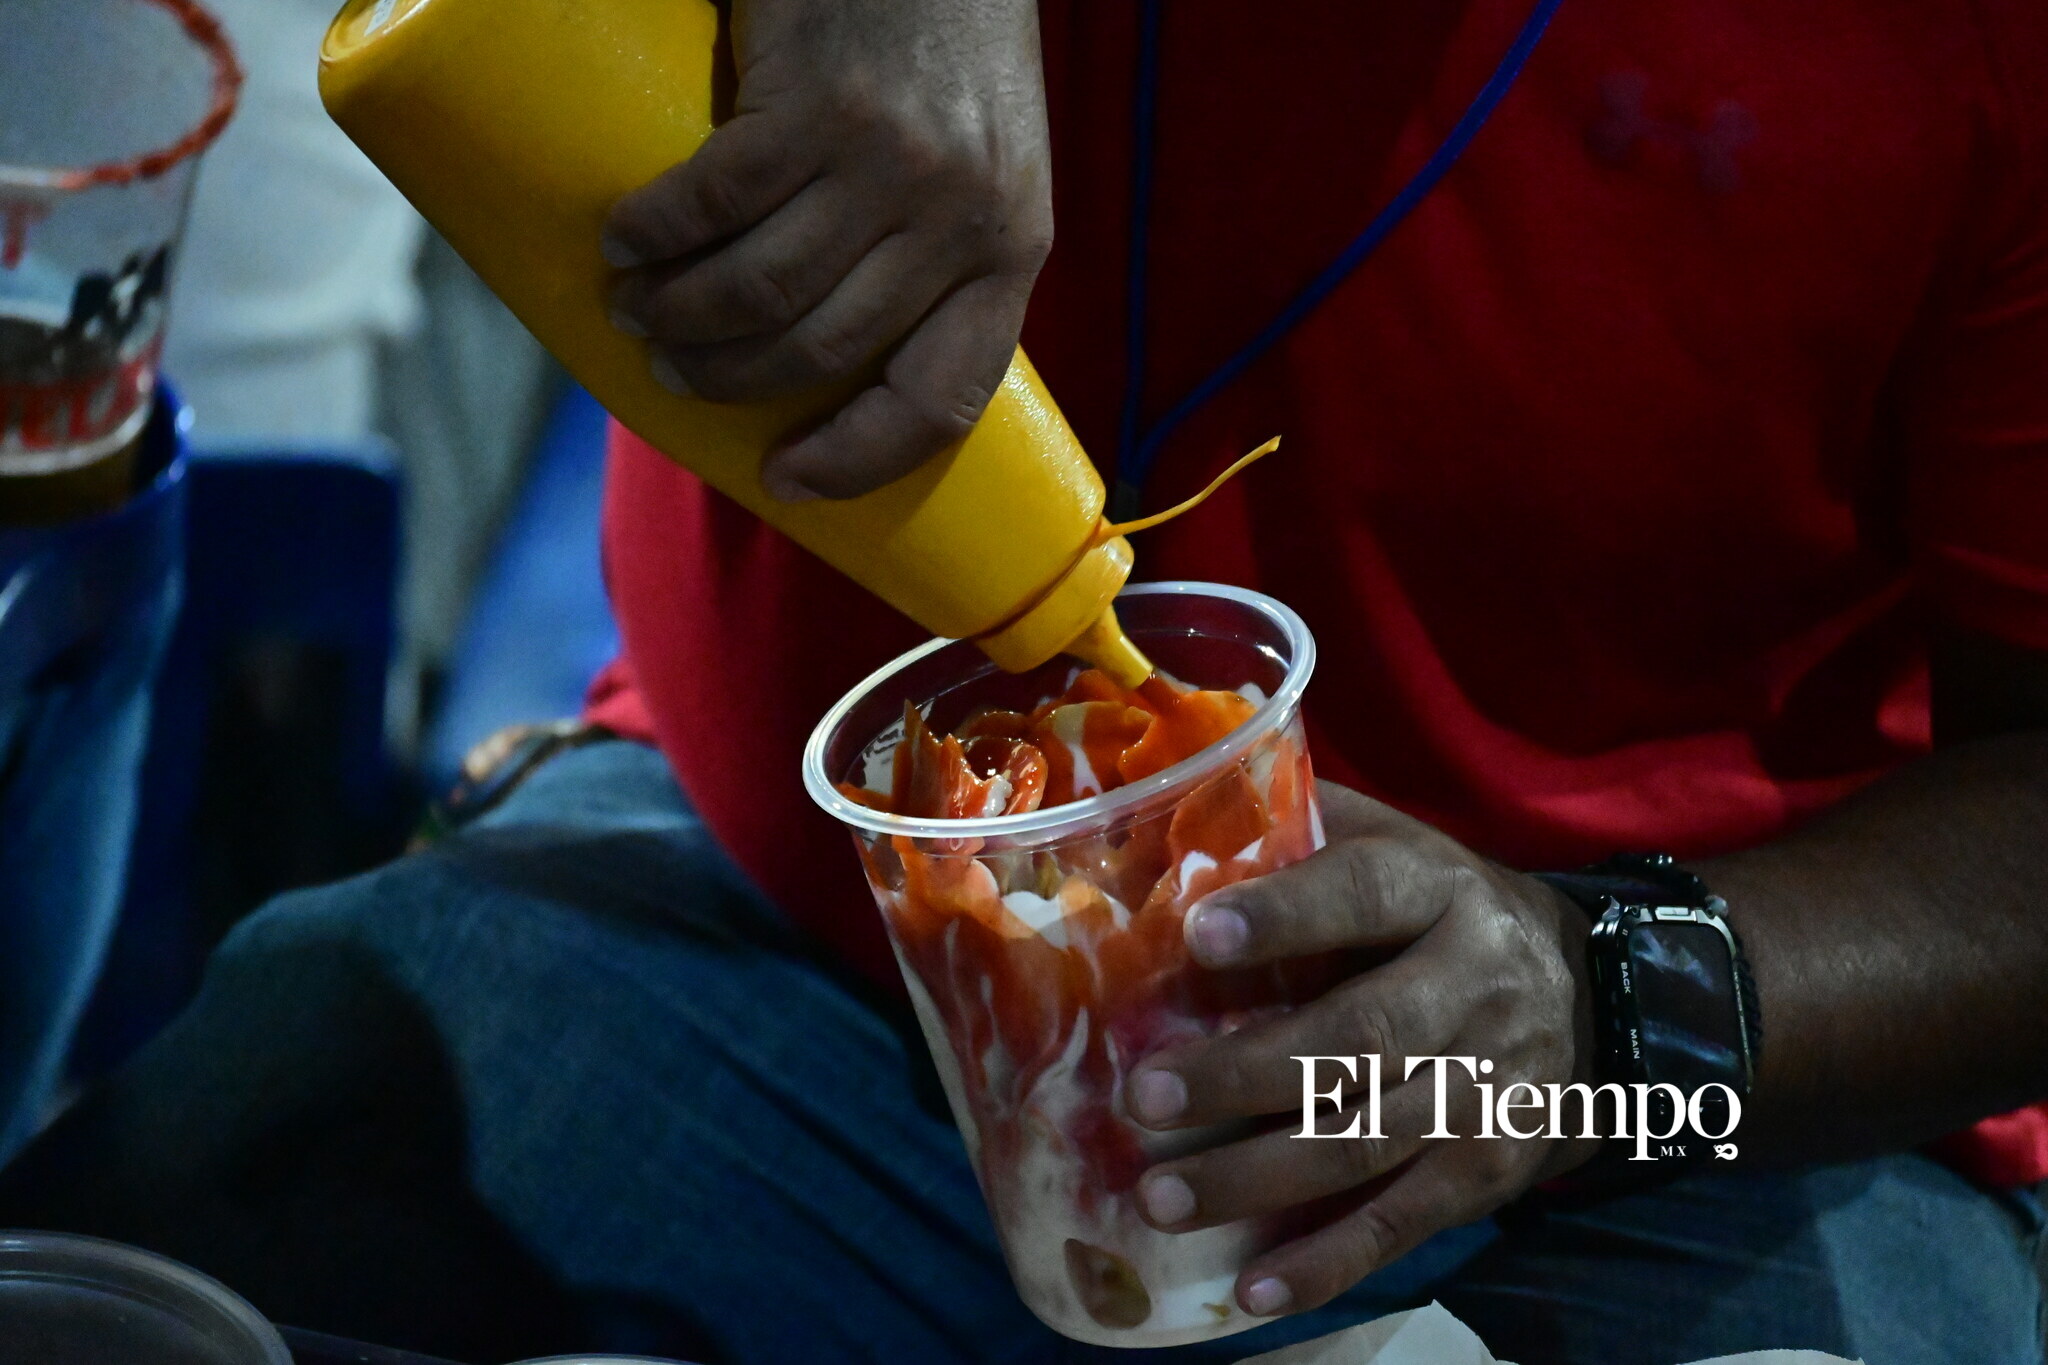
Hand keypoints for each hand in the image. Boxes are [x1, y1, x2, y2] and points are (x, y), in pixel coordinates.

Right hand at [603, 0, 1052, 501]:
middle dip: (731, 381)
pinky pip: (715, 203)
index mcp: (1012, 250)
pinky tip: (627, 240)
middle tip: (676, 371)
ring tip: (638, 311)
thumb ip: (940, 252)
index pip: (941, 400)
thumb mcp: (987, 165)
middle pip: (824, 353)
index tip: (787, 480)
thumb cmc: (952, 46)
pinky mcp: (816, 105)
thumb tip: (836, 354)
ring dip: (682, 316)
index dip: (859, 460)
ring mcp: (889, 165)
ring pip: (763, 290)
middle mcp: (958, 220)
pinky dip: (656, 233)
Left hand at [1122, 782, 1599, 1318]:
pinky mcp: (1486, 1171)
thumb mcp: (1393, 847)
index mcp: (1439, 893)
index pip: (1363, 895)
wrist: (1589, 1000)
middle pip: (1360, 1037)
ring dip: (1259, 1177)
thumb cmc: (1439, 912)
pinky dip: (1327, 1261)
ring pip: (1367, 1139)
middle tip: (1145, 1097)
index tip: (1199, 934)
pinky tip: (1251, 1287)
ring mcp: (1485, 1089)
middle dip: (1248, 1072)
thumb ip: (1297, 830)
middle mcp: (1474, 988)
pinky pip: (1402, 1221)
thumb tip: (1162, 820)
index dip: (1285, 915)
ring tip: (1160, 1198)